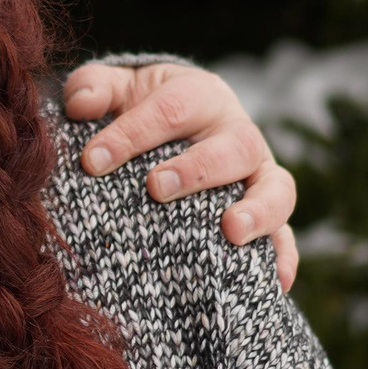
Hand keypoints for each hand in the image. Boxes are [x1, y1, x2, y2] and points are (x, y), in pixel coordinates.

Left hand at [63, 60, 301, 290]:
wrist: (177, 124)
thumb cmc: (139, 108)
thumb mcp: (116, 89)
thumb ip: (92, 88)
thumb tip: (82, 104)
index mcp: (200, 95)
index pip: (170, 110)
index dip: (131, 134)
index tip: (92, 161)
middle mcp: (237, 132)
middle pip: (233, 146)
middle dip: (196, 169)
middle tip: (156, 189)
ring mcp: (257, 174)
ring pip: (275, 187)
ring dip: (258, 210)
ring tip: (231, 232)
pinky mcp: (266, 212)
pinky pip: (285, 233)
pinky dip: (284, 255)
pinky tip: (277, 280)